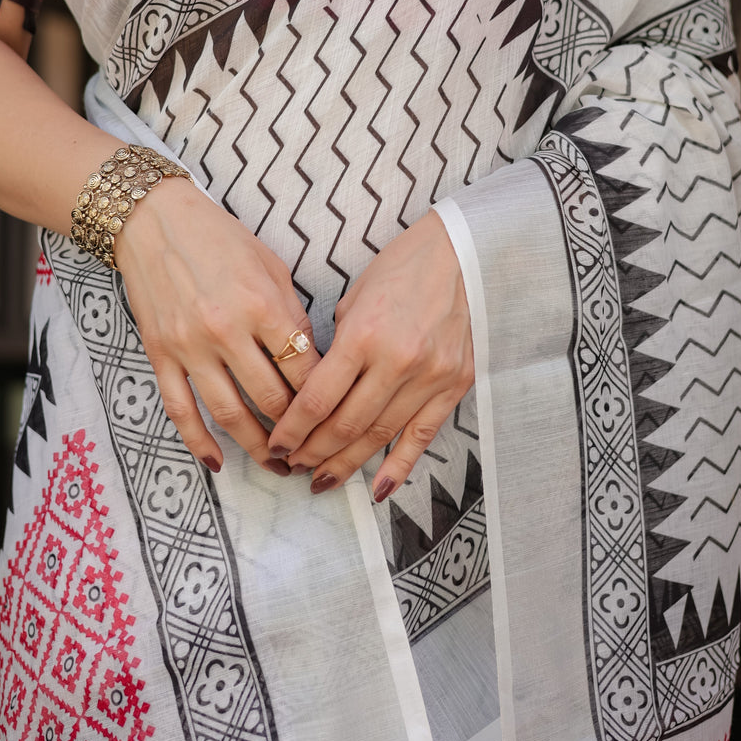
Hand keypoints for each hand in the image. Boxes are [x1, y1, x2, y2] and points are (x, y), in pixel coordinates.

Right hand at [113, 178, 320, 475]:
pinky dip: (199, 443)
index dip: (324, 398)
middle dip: (297, 431)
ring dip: (256, 447)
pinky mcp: (161, 355)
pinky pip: (180, 411)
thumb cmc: (219, 238)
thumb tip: (311, 362)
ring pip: (229, 415)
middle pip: (271, 399)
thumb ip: (291, 315)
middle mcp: (226, 331)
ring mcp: (190, 347)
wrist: (153, 220)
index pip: (303, 369)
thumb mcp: (271, 266)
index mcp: (262, 305)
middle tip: (314, 449)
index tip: (335, 414)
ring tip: (277, 465)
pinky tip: (218, 463)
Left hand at [266, 210, 473, 500]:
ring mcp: (429, 377)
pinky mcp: (455, 385)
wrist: (464, 252)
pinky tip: (377, 488)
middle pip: (345, 425)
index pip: (318, 399)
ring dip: (346, 463)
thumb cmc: (404, 265)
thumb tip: (318, 384)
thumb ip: (338, 345)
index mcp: (364, 335)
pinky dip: (399, 466)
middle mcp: (396, 361)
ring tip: (321, 480)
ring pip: (379, 435)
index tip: (276, 445)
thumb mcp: (356, 297)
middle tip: (292, 467)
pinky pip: (422, 435)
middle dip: (313, 452)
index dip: (292, 430)